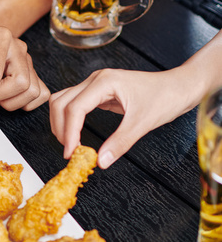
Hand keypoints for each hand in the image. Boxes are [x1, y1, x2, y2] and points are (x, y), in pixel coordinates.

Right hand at [49, 67, 199, 168]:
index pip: (74, 108)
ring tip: (69, 143)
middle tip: (69, 151)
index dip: (69, 133)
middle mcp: (95, 80)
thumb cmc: (167, 96)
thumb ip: (120, 142)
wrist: (181, 86)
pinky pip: (74, 104)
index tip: (71, 153)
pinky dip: (70, 120)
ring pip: (63, 101)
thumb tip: (101, 161)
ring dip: (61, 123)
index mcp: (104, 82)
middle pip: (60, 103)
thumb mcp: (143, 122)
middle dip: (60, 128)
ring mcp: (95, 85)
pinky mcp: (99, 92)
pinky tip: (77, 134)